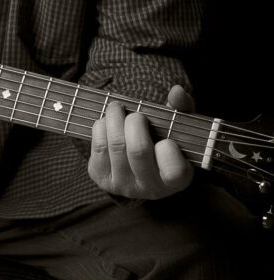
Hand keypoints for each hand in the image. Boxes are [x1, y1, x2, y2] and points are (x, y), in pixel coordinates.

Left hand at [88, 84, 194, 199]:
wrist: (136, 158)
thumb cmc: (162, 137)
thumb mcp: (177, 124)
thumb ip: (182, 107)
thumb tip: (177, 91)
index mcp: (176, 179)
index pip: (174, 170)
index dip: (168, 149)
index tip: (165, 139)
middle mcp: (150, 188)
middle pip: (138, 150)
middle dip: (135, 122)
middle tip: (136, 115)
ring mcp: (124, 185)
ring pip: (116, 145)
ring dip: (114, 118)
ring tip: (118, 108)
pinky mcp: (102, 178)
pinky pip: (98, 147)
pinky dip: (101, 127)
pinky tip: (107, 123)